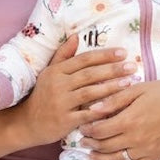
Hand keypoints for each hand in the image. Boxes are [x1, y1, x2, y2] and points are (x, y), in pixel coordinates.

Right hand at [15, 34, 133, 144]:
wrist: (27, 123)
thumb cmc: (42, 96)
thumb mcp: (49, 73)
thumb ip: (63, 55)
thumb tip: (76, 36)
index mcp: (56, 71)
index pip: (84, 60)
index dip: (104, 55)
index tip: (123, 52)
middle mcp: (58, 85)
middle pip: (90, 74)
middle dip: (113, 69)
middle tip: (132, 66)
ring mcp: (61, 103)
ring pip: (90, 92)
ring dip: (111, 87)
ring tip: (129, 83)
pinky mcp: (64, 121)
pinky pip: (86, 115)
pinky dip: (100, 110)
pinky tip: (116, 107)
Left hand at [80, 76, 159, 159]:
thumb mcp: (138, 89)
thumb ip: (114, 100)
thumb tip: (92, 109)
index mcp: (129, 120)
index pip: (99, 130)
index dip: (88, 130)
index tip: (83, 128)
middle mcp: (136, 138)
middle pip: (105, 146)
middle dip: (91, 144)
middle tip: (83, 141)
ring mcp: (146, 150)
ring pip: (116, 159)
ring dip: (100, 159)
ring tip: (92, 155)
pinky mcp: (155, 156)